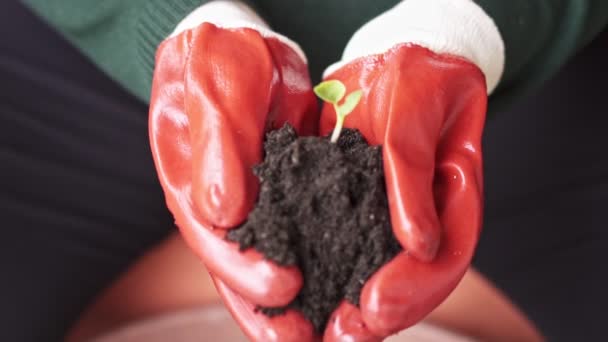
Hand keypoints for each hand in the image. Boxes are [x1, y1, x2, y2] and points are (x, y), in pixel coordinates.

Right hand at [148, 21, 318, 340]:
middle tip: (300, 341)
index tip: (279, 287)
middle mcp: (216, 203)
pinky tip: (338, 291)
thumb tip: (221, 209)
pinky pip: (299, 238)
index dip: (241, 266)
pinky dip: (317, 266)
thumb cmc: (223, 56)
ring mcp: (248, 205)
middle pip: (236, 265)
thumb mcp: (218, 81)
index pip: (210, 233)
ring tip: (318, 339)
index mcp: (189, 179)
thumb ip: (218, 140)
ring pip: (267, 262)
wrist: (243, 49)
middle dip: (266, 307)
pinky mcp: (281, 199)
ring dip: (289, 305)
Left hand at [319, 43, 486, 340]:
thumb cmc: (406, 77)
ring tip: (327, 332)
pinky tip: (312, 299)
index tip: (375, 303)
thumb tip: (419, 242)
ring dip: (361, 310)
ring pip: (389, 276)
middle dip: (388, 312)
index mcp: (455, 193)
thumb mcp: (408, 110)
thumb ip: (412, 171)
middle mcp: (431, 215)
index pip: (448, 254)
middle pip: (421, 279)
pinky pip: (355, 255)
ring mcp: (399, 219)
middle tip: (345, 334)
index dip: (417, 286)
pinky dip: (336, 281)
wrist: (386, 66)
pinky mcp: (364, 215)